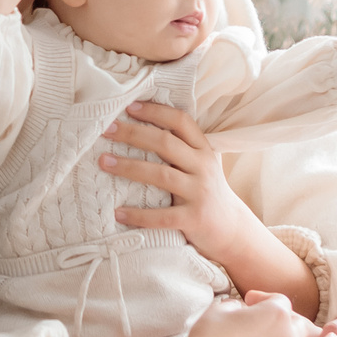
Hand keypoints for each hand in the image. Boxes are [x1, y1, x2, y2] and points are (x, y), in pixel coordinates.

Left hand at [98, 100, 254, 260]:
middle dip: (133, 133)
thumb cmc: (205, 192)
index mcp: (203, 150)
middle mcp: (203, 167)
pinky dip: (139, 215)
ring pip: (161, 175)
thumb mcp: (199, 165)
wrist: (232, 230)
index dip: (155, 111)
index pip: (181, 121)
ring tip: (104, 162)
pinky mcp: (194, 219)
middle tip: (105, 129)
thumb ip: (179, 148)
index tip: (128, 106)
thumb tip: (137, 126)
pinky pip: (163, 216)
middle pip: (165, 143)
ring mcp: (200, 193)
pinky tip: (118, 213)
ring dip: (129, 167)